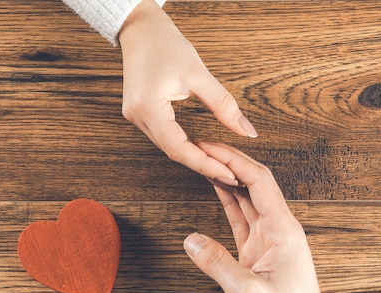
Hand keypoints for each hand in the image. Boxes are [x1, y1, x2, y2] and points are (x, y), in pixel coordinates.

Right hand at [118, 0, 257, 184]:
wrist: (140, 29)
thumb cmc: (165, 44)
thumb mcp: (198, 74)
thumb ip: (223, 105)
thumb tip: (246, 130)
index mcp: (148, 107)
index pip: (178, 148)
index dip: (204, 164)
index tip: (226, 174)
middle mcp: (137, 116)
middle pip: (172, 151)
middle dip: (201, 163)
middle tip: (228, 174)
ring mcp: (135, 117)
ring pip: (166, 146)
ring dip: (191, 156)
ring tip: (217, 166)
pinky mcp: (138, 114)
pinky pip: (162, 136)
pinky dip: (181, 145)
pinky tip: (198, 149)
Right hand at [183, 142, 327, 292]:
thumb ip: (217, 264)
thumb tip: (191, 240)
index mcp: (284, 231)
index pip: (259, 181)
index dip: (233, 159)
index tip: (209, 146)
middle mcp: (278, 229)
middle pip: (253, 183)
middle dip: (228, 161)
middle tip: (201, 146)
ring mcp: (269, 239)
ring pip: (246, 198)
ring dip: (227, 178)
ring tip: (204, 160)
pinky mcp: (259, 251)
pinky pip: (242, 218)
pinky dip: (228, 201)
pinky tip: (216, 187)